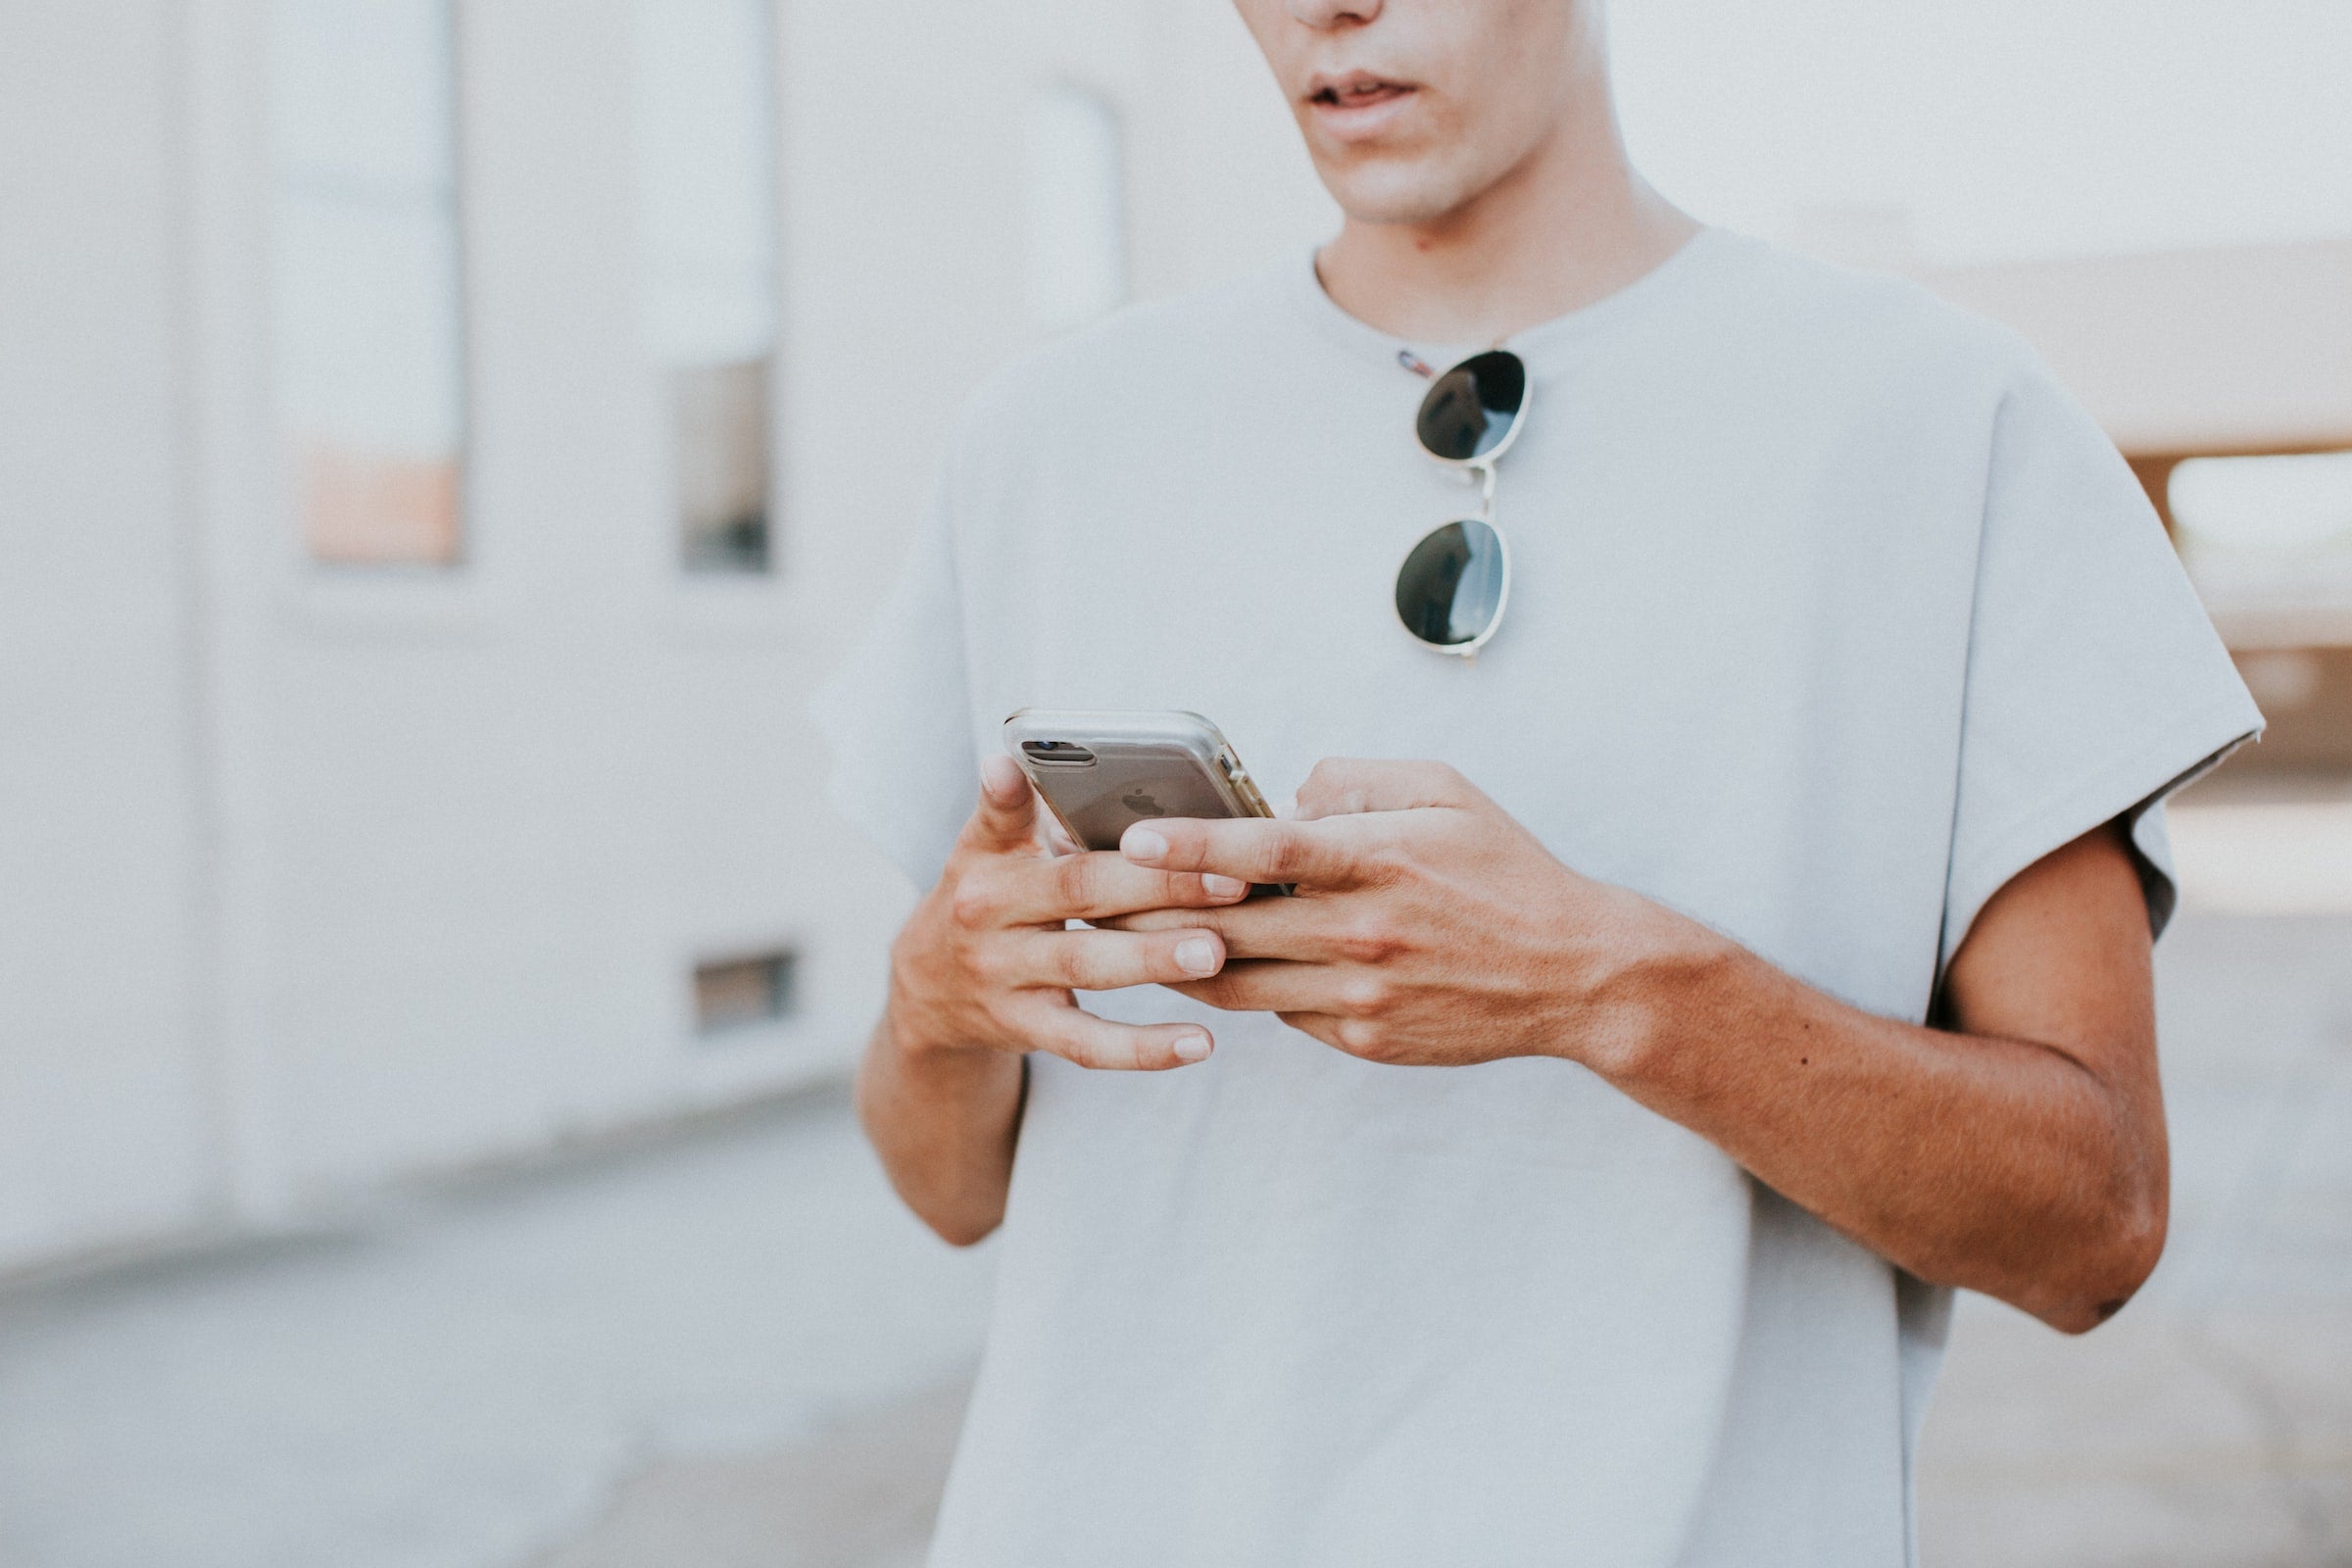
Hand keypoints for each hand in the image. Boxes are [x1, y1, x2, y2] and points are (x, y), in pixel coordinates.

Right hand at [885, 755, 1251, 1070]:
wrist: (927, 989)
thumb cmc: (989, 897)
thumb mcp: (985, 847)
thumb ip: (1019, 809)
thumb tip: (1030, 757)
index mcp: (985, 857)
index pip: (1001, 817)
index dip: (1013, 794)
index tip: (1017, 767)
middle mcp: (987, 914)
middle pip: (1076, 890)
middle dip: (1155, 883)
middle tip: (1227, 878)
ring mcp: (1004, 975)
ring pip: (1085, 965)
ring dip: (1153, 958)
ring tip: (1214, 951)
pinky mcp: (1024, 1029)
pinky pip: (1088, 1044)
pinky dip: (1144, 1049)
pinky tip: (1200, 1043)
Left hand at [1113, 760, 1695, 1069]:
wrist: (1573, 974)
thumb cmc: (1505, 869)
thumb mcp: (1444, 791)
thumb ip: (1357, 779)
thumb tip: (1286, 795)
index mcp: (1378, 858)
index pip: (1266, 848)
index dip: (1192, 845)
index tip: (1133, 839)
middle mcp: (1361, 929)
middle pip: (1229, 922)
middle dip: (1150, 909)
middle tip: (1088, 894)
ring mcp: (1359, 991)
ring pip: (1236, 979)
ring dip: (1174, 958)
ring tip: (1118, 935)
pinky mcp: (1360, 1037)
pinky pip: (1278, 1011)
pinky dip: (1240, 987)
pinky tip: (1206, 967)